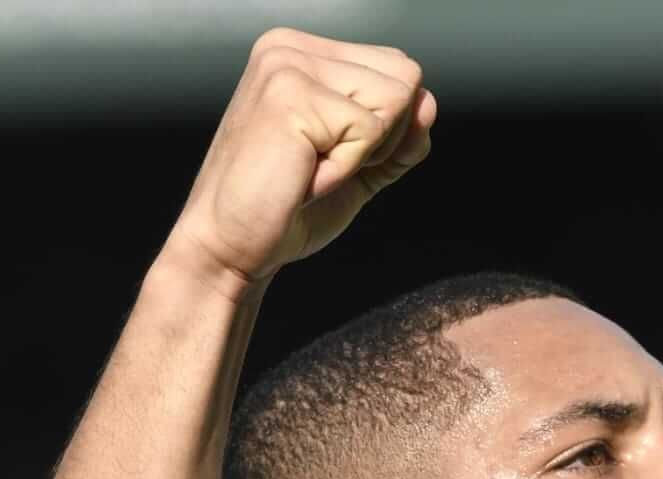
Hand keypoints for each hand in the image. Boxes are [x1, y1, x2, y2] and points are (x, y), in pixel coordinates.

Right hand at [165, 29, 436, 293]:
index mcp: (301, 53)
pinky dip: (346, 169)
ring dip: (363, 154)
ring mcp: (287, 66)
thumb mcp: (358, 167)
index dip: (388, 129)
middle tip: (322, 166)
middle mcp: (290, 47)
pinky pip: (370, 131)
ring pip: (395, 100)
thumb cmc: (286, 210)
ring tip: (311, 169)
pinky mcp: (291, 95)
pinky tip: (304, 177)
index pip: (396, 69)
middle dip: (382, 139)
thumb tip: (430, 102)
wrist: (232, 248)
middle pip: (404, 77)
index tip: (331, 157)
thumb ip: (398, 136)